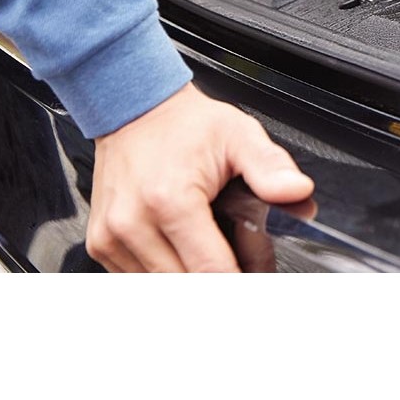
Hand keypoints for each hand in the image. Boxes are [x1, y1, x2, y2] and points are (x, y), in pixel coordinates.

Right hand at [86, 84, 314, 271]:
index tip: (258, 279)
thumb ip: (271, 166)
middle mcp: (133, 223)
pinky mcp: (101, 245)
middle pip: (185, 287)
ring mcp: (112, 238)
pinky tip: (183, 253)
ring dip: (190, 280)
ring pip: (160, 289)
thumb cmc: (184, 125)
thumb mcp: (239, 134)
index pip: (211, 272)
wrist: (135, 109)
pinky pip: (137, 280)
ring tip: (212, 255)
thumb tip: (298, 193)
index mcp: (170, 200)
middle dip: (219, 282)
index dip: (241, 283)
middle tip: (242, 265)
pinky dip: (165, 274)